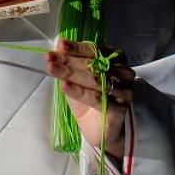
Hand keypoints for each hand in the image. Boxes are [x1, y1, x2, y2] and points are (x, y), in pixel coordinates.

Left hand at [45, 39, 134, 160]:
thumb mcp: (77, 77)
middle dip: (69, 60)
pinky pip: (97, 98)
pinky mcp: (119, 109)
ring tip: (53, 70)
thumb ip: (70, 62)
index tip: (59, 46)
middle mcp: (124, 73)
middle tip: (50, 60)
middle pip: (94, 64)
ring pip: (95, 79)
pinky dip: (79, 91)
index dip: (76, 48)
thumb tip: (57, 46)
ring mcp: (124, 91)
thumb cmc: (90, 97)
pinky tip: (65, 86)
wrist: (100, 128)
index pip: (95, 50)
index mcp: (116, 59)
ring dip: (72, 74)